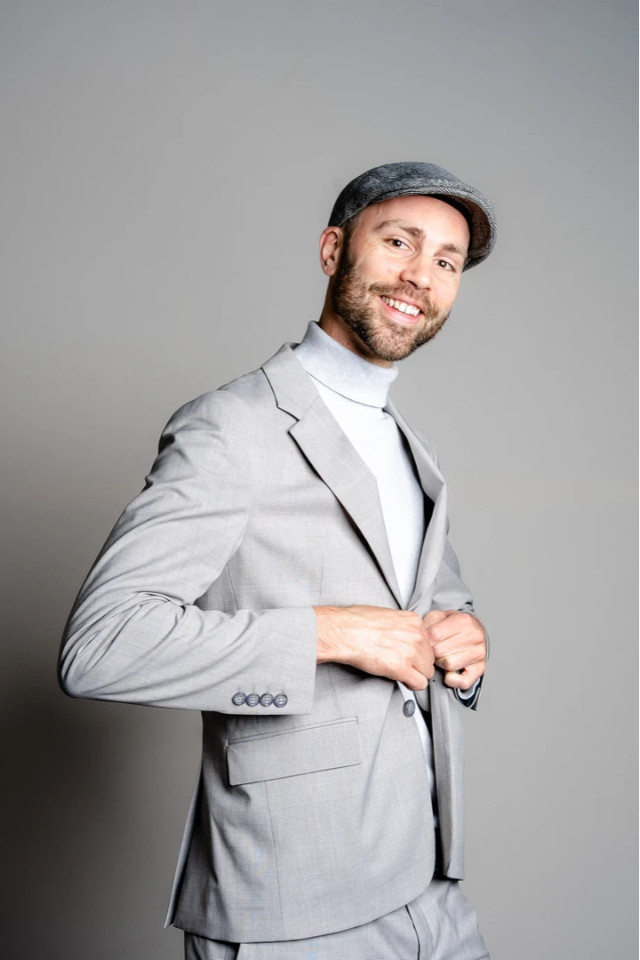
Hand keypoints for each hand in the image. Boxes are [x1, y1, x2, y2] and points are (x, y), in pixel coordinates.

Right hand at [315, 605, 434, 689]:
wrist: (344, 632)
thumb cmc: (357, 622)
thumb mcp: (387, 615)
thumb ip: (402, 625)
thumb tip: (404, 634)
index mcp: (413, 620)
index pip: (429, 641)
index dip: (419, 650)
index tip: (411, 654)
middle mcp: (416, 635)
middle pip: (430, 657)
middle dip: (419, 663)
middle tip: (406, 665)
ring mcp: (411, 651)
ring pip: (427, 672)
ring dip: (417, 675)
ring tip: (403, 673)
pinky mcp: (401, 668)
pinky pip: (420, 684)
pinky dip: (412, 685)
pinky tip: (403, 680)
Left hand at [423, 610, 486, 690]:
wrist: (474, 630)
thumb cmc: (454, 625)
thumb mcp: (439, 616)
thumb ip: (428, 624)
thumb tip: (419, 638)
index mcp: (463, 621)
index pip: (434, 635)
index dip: (425, 640)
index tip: (426, 641)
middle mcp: (474, 636)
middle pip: (439, 651)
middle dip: (432, 652)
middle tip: (435, 648)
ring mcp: (478, 653)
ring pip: (448, 664)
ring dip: (441, 663)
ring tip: (443, 656)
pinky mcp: (480, 669)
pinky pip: (462, 681)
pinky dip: (452, 680)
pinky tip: (449, 672)